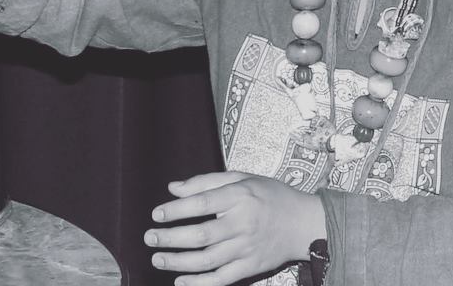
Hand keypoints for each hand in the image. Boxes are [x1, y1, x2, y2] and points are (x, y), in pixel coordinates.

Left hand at [144, 171, 325, 284]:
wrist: (303, 223)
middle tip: (150, 237)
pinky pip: (222, 279)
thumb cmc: (269, 195)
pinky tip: (181, 282)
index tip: (156, 214)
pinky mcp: (251, 267)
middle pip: (202, 235)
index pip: (202, 203)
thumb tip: (173, 188)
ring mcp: (247, 249)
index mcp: (239, 197)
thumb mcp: (241, 178)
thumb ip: (206, 181)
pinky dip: (200, 284)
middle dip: (171, 238)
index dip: (176, 210)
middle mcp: (242, 224)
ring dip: (179, 262)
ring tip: (158, 259)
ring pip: (208, 261)